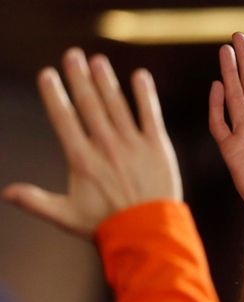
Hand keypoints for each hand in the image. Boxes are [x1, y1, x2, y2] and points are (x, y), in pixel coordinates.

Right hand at [2, 48, 181, 237]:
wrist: (148, 233)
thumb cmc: (105, 225)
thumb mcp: (66, 216)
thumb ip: (36, 201)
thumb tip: (6, 192)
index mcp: (82, 160)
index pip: (64, 120)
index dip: (54, 95)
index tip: (47, 74)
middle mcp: (106, 147)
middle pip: (89, 105)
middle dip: (79, 78)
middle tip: (72, 54)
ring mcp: (133, 145)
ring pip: (117, 105)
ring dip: (107, 81)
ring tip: (98, 61)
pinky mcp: (157, 147)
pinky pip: (150, 115)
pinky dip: (145, 95)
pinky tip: (140, 76)